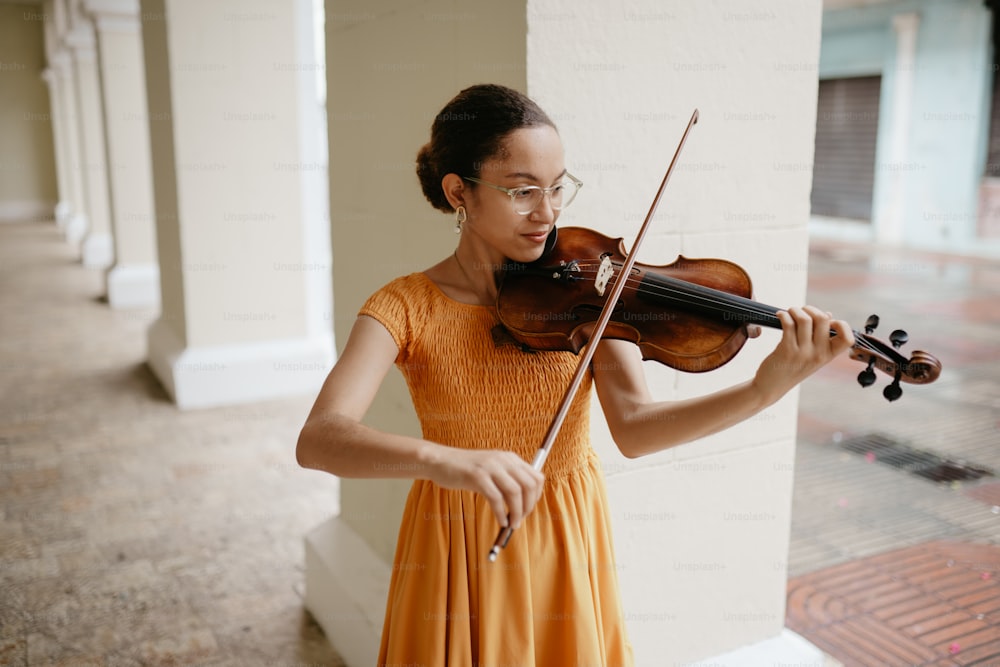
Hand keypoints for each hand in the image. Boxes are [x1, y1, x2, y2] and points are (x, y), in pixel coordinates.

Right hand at [427, 447, 543, 529]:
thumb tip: (524, 504)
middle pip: (529, 485)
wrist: (441, 461)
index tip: (528, 509)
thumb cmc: (465, 470)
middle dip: (528, 507)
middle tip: (520, 520)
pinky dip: (501, 513)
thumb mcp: (491, 470)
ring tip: (511, 524)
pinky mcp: (477, 476)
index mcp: (509, 458)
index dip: (536, 497)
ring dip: (516, 513)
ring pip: (514, 492)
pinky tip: (500, 521)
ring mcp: (490, 467)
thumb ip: (507, 480)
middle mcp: (503, 460)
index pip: (536, 477)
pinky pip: (496, 498)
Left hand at [752, 306, 854, 403]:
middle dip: (810, 309)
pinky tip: (780, 316)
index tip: (828, 321)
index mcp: (828, 356)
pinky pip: (788, 324)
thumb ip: (822, 338)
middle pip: (823, 319)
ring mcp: (803, 353)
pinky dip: (784, 315)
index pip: (848, 339)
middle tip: (801, 311)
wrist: (771, 386)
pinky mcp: (786, 350)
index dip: (841, 325)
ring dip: (795, 310)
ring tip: (789, 312)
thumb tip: (828, 315)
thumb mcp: (813, 356)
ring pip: (805, 319)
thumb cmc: (792, 367)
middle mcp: (818, 354)